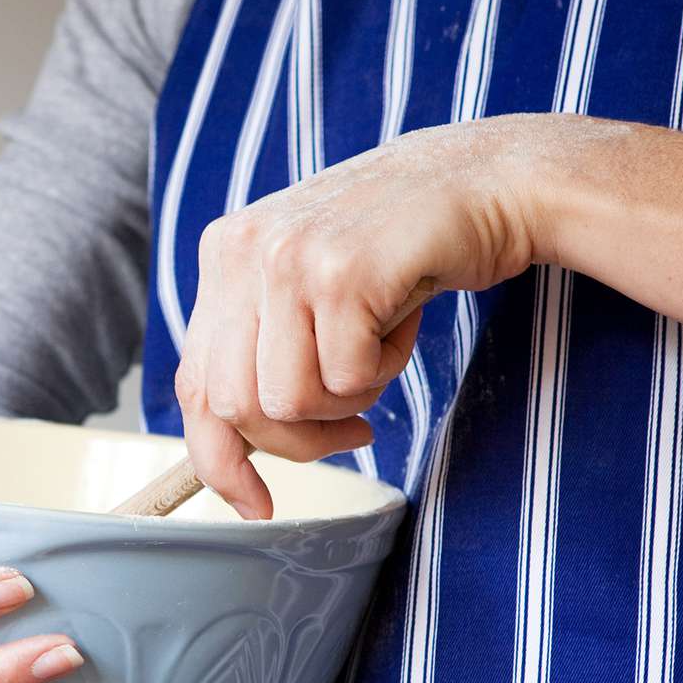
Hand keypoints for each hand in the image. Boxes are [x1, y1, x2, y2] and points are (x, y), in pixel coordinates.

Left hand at [178, 116, 549, 516]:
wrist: (488, 179)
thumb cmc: (401, 248)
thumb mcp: (310, 285)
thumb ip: (264, 344)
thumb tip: (231, 451)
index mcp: (224, 254)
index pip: (194, 383)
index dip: (218, 458)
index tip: (252, 503)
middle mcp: (242, 251)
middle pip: (236, 408)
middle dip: (297, 444)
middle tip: (354, 428)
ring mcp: (287, 258)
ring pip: (289, 403)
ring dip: (348, 399)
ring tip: (381, 346)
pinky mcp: (340, 272)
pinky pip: (346, 379)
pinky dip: (386, 369)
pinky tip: (404, 320)